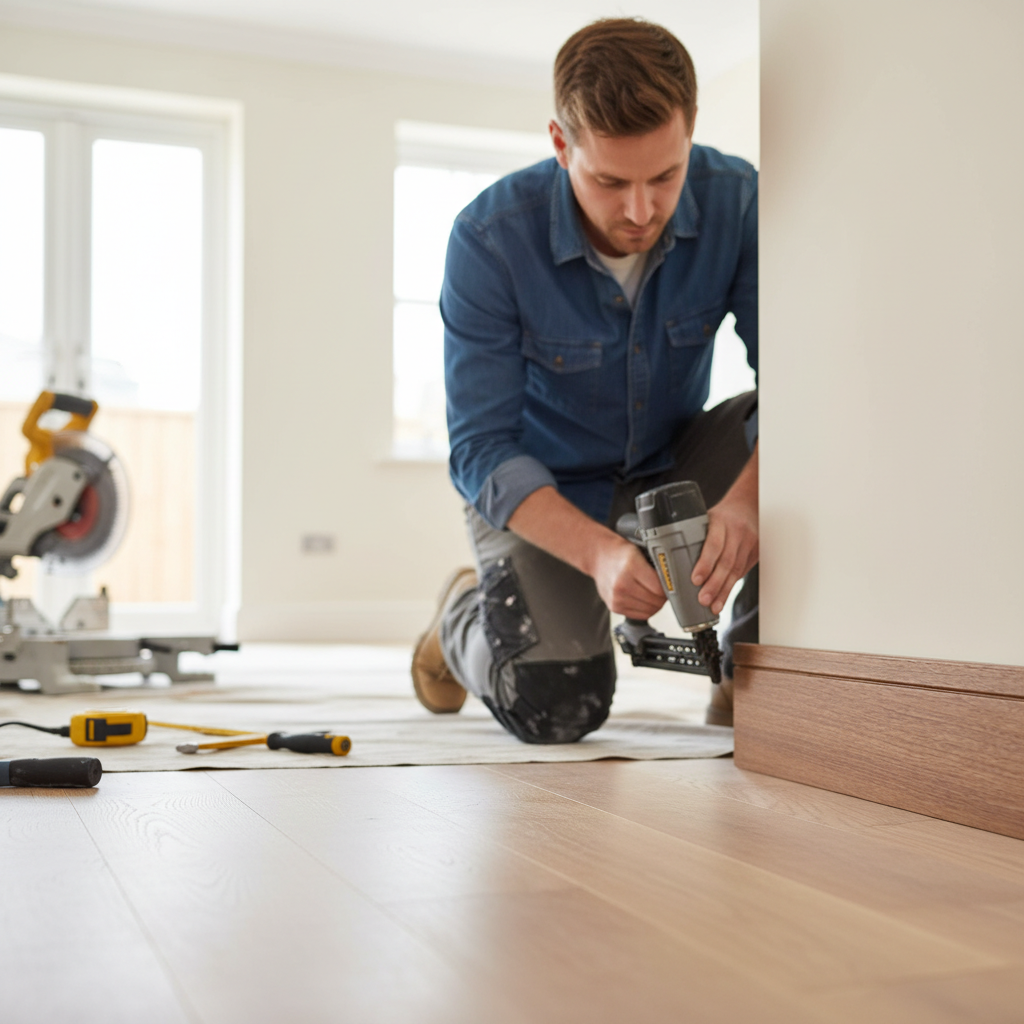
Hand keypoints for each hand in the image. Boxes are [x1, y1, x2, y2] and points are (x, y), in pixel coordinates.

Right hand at [592, 538, 665, 619]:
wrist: (598, 558)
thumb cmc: (620, 553)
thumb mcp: (639, 551)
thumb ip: (656, 566)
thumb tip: (675, 581)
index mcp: (630, 566)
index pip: (659, 588)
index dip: (669, 588)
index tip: (671, 585)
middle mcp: (622, 584)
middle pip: (655, 601)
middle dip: (664, 597)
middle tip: (664, 590)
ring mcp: (617, 598)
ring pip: (649, 611)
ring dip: (656, 604)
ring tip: (654, 594)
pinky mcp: (615, 607)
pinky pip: (640, 615)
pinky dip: (646, 609)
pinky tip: (645, 599)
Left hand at [690, 493, 757, 615]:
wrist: (748, 505)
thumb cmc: (722, 515)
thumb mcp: (706, 518)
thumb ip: (695, 536)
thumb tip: (673, 560)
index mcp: (720, 521)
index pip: (713, 544)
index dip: (705, 564)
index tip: (695, 579)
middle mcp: (736, 532)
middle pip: (726, 562)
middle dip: (714, 584)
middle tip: (703, 599)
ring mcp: (748, 543)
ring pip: (736, 571)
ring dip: (723, 591)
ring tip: (713, 605)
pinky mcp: (755, 552)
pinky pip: (742, 572)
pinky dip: (731, 587)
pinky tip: (723, 598)